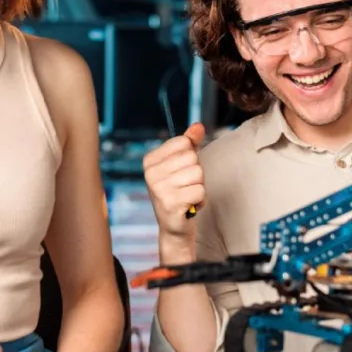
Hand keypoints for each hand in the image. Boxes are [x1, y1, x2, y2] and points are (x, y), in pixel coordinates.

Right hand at [143, 123, 206, 243]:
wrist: (174, 226)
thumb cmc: (179, 191)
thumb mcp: (182, 164)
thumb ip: (190, 143)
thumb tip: (198, 126)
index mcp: (150, 160)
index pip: (184, 142)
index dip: (190, 157)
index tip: (181, 172)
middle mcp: (150, 174)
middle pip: (193, 158)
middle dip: (196, 173)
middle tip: (185, 187)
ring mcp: (159, 189)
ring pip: (198, 173)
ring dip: (199, 187)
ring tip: (187, 196)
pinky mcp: (171, 203)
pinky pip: (200, 190)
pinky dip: (201, 200)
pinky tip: (189, 206)